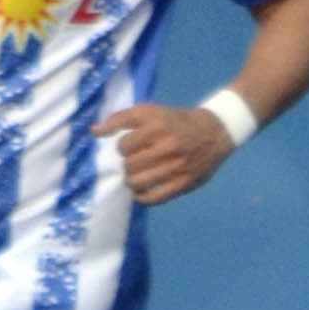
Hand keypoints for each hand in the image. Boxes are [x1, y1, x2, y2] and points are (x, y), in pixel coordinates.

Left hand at [104, 99, 230, 204]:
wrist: (214, 131)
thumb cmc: (175, 121)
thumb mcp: (150, 111)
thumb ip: (120, 118)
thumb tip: (94, 132)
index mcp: (158, 125)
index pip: (123, 146)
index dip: (124, 147)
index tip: (133, 146)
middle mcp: (168, 145)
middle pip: (129, 165)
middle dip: (128, 165)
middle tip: (135, 162)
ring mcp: (177, 166)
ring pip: (138, 182)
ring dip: (132, 181)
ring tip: (136, 176)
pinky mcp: (184, 183)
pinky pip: (154, 198)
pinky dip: (141, 197)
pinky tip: (141, 191)